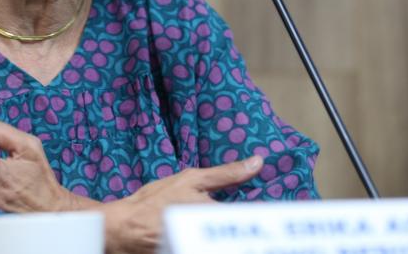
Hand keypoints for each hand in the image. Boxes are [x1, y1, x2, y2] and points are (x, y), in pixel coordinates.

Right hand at [101, 156, 263, 253]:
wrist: (125, 228)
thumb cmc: (156, 201)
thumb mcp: (191, 179)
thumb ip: (226, 174)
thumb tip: (258, 162)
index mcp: (218, 215)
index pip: (255, 219)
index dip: (267, 217)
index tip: (282, 213)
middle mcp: (212, 237)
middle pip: (242, 235)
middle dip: (250, 230)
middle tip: (267, 226)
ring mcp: (201, 246)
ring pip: (228, 241)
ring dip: (233, 236)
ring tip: (243, 231)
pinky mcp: (190, 251)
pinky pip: (211, 246)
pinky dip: (217, 241)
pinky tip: (213, 235)